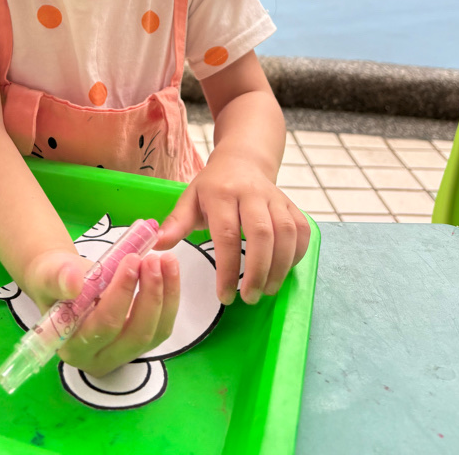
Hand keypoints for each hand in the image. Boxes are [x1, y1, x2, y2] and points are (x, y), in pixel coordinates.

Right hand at [24, 247, 180, 376]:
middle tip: (151, 259)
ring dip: (165, 295)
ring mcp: (124, 352)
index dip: (121, 295)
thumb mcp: (49, 273)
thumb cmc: (54, 279)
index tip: (132, 260)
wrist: (64, 279)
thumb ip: (58, 278)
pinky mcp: (140, 340)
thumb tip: (74, 282)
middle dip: (149, 295)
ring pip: (155, 332)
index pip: (104, 327)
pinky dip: (170, 296)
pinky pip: (163, 324)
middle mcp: (100, 358)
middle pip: (135, 334)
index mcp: (74, 348)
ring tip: (166, 259)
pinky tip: (170, 268)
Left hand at [154, 145, 310, 305]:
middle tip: (248, 297)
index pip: (227, 234)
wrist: (242, 160)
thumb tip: (156, 246)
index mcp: (221, 193)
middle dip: (257, 271)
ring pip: (286, 233)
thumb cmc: (213, 186)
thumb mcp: (189, 199)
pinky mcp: (291, 204)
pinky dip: (297, 254)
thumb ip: (176, 223)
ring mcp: (275, 197)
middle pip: (262, 234)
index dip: (227, 268)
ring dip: (280, 267)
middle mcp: (251, 193)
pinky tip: (283, 270)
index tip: (224, 296)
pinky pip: (302, 230)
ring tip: (266, 290)